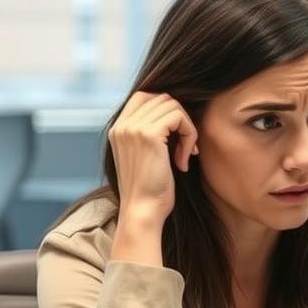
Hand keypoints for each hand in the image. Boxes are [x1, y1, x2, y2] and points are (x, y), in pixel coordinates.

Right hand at [108, 91, 198, 224]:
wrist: (143, 211)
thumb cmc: (150, 191)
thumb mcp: (145, 157)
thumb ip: (150, 134)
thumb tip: (175, 115)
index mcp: (118, 128)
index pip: (145, 96)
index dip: (168, 110)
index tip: (176, 137)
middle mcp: (122, 124)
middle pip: (163, 98)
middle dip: (181, 120)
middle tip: (185, 148)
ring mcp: (133, 128)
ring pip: (173, 105)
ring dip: (187, 129)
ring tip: (185, 155)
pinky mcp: (148, 134)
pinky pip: (179, 117)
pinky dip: (189, 136)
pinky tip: (184, 161)